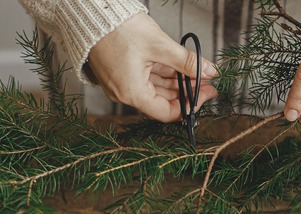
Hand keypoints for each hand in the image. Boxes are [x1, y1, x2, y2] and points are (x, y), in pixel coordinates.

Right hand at [87, 13, 218, 121]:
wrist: (91, 13)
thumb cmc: (118, 28)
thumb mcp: (160, 45)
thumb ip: (187, 62)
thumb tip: (210, 71)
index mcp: (132, 93)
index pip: (167, 112)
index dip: (191, 105)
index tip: (207, 92)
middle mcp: (124, 92)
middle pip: (163, 101)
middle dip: (187, 91)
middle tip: (207, 80)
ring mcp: (122, 83)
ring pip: (157, 88)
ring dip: (178, 82)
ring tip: (197, 72)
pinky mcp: (121, 72)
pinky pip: (147, 78)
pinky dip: (164, 74)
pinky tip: (180, 66)